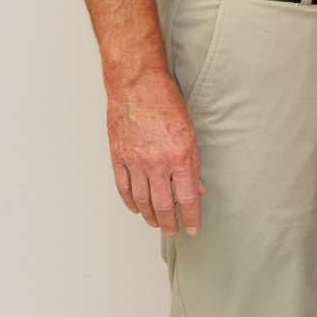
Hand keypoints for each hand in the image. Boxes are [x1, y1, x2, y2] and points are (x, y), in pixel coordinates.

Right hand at [106, 67, 203, 233]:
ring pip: (142, 200)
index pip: (186, 198)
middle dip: (169, 222)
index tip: (193, 228)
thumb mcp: (190, 131)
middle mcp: (156, 163)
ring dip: (150, 216)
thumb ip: (193, 163)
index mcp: (179, 156)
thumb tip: (198, 189)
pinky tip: (136, 208)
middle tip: (174, 231)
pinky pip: (123, 188)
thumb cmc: (166, 102)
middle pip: (162, 205)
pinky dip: (130, 202)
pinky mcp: (118, 157)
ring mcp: (134, 162)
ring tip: (156, 223)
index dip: (191, 217)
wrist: (136, 85)